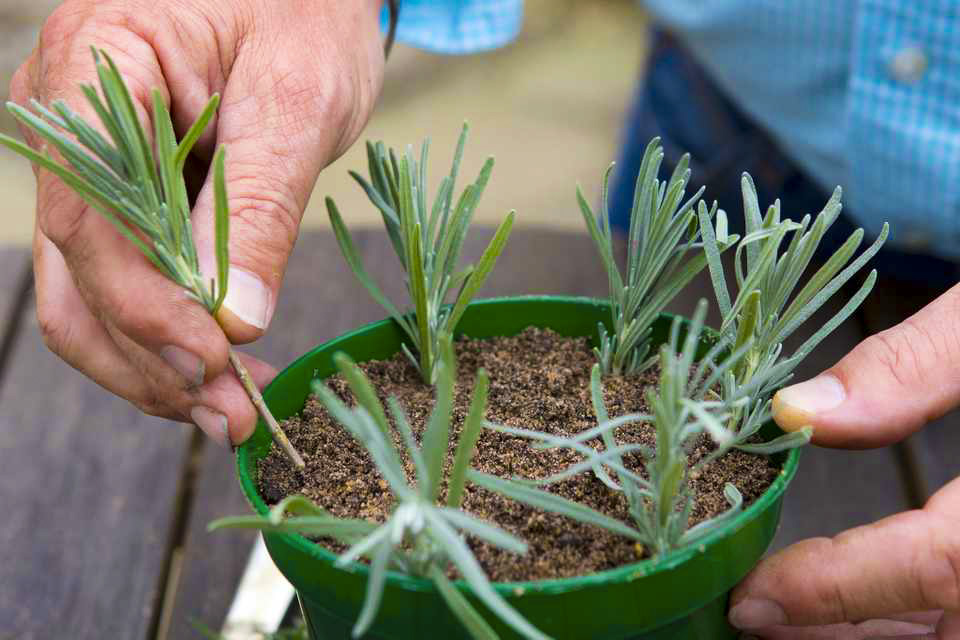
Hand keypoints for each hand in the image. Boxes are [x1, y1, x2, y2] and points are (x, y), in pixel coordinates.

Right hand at [11, 0, 384, 444]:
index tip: (215, 361)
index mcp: (92, 68)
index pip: (93, 217)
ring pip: (90, 295)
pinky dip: (167, 335)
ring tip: (231, 410)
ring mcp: (87, 166)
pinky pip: (126, 281)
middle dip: (154, 356)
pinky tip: (221, 367)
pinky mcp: (124, 198)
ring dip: (155, 364)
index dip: (146, 307)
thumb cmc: (305, 11)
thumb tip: (234, 318)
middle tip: (232, 416)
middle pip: (80, 272)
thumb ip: (260, 204)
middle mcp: (66, 125)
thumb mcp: (298, 99)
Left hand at [730, 283, 959, 638]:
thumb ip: (910, 367)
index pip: (946, 564)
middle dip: (847, 629)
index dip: (842, 589)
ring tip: (792, 618)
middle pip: (956, 624)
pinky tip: (867, 608)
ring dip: (880, 634)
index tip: (754, 597)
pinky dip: (923, 618)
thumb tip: (796, 413)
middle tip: (757, 617)